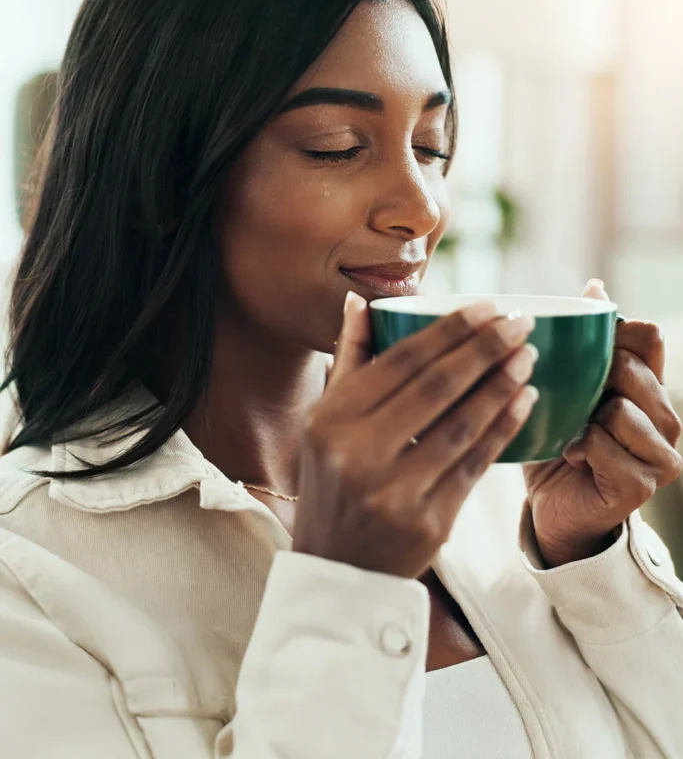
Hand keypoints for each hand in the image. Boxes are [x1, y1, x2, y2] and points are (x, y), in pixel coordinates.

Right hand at [292, 291, 538, 579]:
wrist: (338, 572)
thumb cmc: (332, 483)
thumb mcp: (323, 421)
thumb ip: (348, 360)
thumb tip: (360, 301)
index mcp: (331, 420)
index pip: (401, 361)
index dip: (449, 330)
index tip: (486, 305)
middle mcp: (359, 453)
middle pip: (436, 387)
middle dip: (485, 348)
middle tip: (520, 321)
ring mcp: (395, 492)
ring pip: (462, 425)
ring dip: (502, 384)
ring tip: (528, 355)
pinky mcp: (429, 523)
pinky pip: (476, 465)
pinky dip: (503, 429)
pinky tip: (525, 401)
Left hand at [523, 279, 682, 567]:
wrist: (553, 506)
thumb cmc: (561, 440)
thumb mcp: (573, 385)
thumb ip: (588, 342)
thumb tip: (595, 285)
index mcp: (651, 385)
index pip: (648, 335)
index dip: (613, 333)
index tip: (583, 351)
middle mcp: (666, 417)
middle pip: (632, 367)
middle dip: (592, 380)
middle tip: (575, 404)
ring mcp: (661, 452)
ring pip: (621, 408)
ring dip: (586, 419)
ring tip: (575, 434)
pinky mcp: (644, 484)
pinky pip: (606, 444)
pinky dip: (580, 447)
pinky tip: (573, 456)